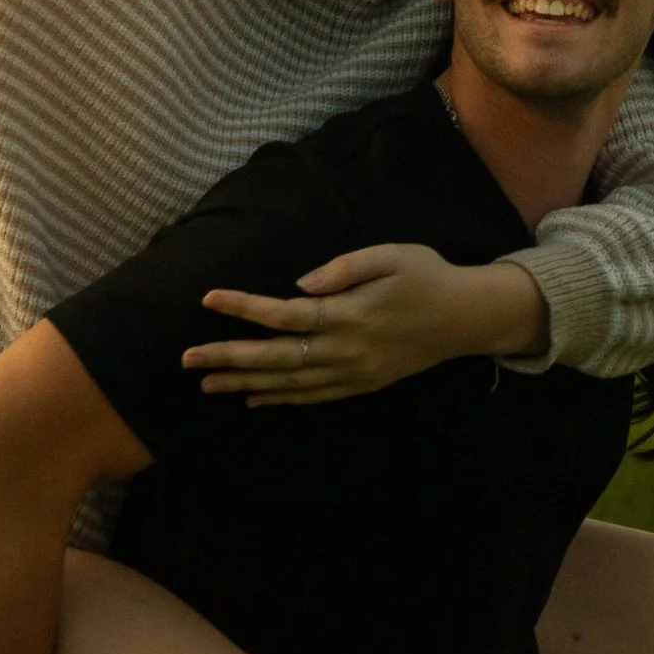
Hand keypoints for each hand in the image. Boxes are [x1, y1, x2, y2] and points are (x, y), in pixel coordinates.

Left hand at [184, 242, 546, 407]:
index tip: (208, 299)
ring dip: (244, 383)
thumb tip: (300, 285)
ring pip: (289, 383)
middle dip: (229, 358)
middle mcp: (346, 350)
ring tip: (206, 384)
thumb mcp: (390, 255)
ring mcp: (353, 373)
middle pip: (276, 357)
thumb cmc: (427, 276)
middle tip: (187, 360)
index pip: (284, 314)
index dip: (243, 308)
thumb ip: (344, 268)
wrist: (466, 319)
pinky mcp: (361, 385)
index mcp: (349, 314)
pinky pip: (312, 396)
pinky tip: (252, 397)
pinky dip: (279, 398)